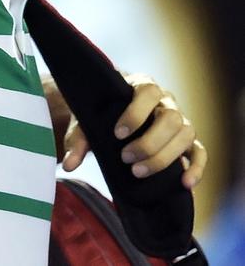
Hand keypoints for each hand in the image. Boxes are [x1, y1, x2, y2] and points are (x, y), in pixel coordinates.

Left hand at [61, 74, 206, 189]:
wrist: (115, 114)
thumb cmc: (102, 113)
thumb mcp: (87, 119)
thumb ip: (78, 137)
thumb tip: (69, 165)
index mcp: (141, 85)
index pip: (148, 91)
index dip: (135, 113)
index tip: (117, 133)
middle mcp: (165, 101)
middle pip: (170, 117)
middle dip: (149, 142)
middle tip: (126, 159)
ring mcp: (179, 120)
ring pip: (185, 134)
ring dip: (165, 156)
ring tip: (138, 172)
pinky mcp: (187, 142)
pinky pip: (200, 152)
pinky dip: (196, 167)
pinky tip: (185, 183)